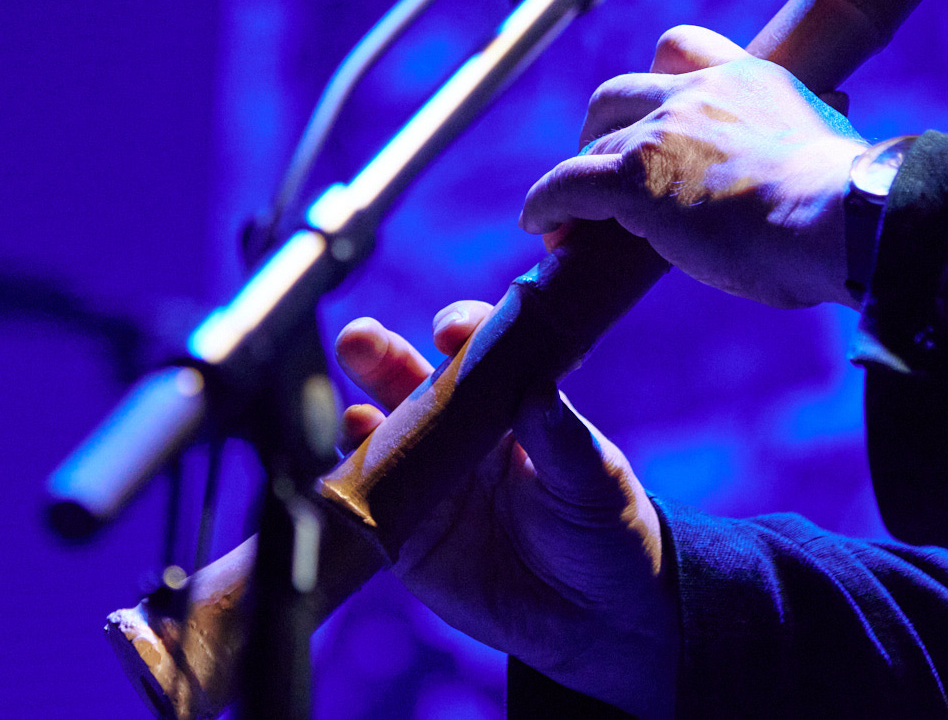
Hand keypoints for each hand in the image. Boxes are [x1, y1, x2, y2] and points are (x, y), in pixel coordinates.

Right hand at [334, 304, 677, 719]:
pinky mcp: (408, 537)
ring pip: (379, 439)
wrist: (595, 617)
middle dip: (378, 356)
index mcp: (507, 402)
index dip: (460, 332)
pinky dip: (350, 492)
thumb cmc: (604, 528)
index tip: (451, 330)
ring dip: (358, 421)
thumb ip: (562, 439)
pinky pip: (370, 509)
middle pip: (408, 381)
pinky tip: (344, 482)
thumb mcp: (594, 480)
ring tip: (357, 421)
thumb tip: (539, 392)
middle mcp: (459, 433)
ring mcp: (429, 482)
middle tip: (360, 341)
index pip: (476, 351)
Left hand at [520, 25, 866, 308]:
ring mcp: (663, 132)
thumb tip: (807, 190)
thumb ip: (797, 153)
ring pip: (595, 145)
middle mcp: (700, 93)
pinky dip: (546, 203)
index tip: (654, 108)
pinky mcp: (634, 177)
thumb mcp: (827, 154)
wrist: (839, 215)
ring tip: (569, 215)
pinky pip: (568, 183)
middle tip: (601, 159)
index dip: (655, 81)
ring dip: (577, 177)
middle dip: (602, 125)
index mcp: (750, 79)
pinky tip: (538, 225)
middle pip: (620, 91)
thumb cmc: (847, 206)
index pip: (682, 49)